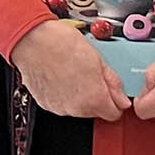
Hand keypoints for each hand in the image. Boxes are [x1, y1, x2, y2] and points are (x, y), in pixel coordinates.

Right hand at [13, 19, 128, 119]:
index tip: (111, 90)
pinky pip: (62, 104)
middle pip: (96, 111)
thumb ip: (113, 82)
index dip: (115, 99)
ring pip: (79, 108)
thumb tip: (121, 97)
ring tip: (73, 72)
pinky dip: (64, 94)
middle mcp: (77, 109)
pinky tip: (61, 76)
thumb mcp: (97, 58)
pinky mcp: (46, 104)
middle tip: (90, 74)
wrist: (32, 40)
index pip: (114, 113)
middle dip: (96, 95)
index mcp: (94, 99)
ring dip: (79, 95)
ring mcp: (60, 108)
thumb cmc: (61, 43)